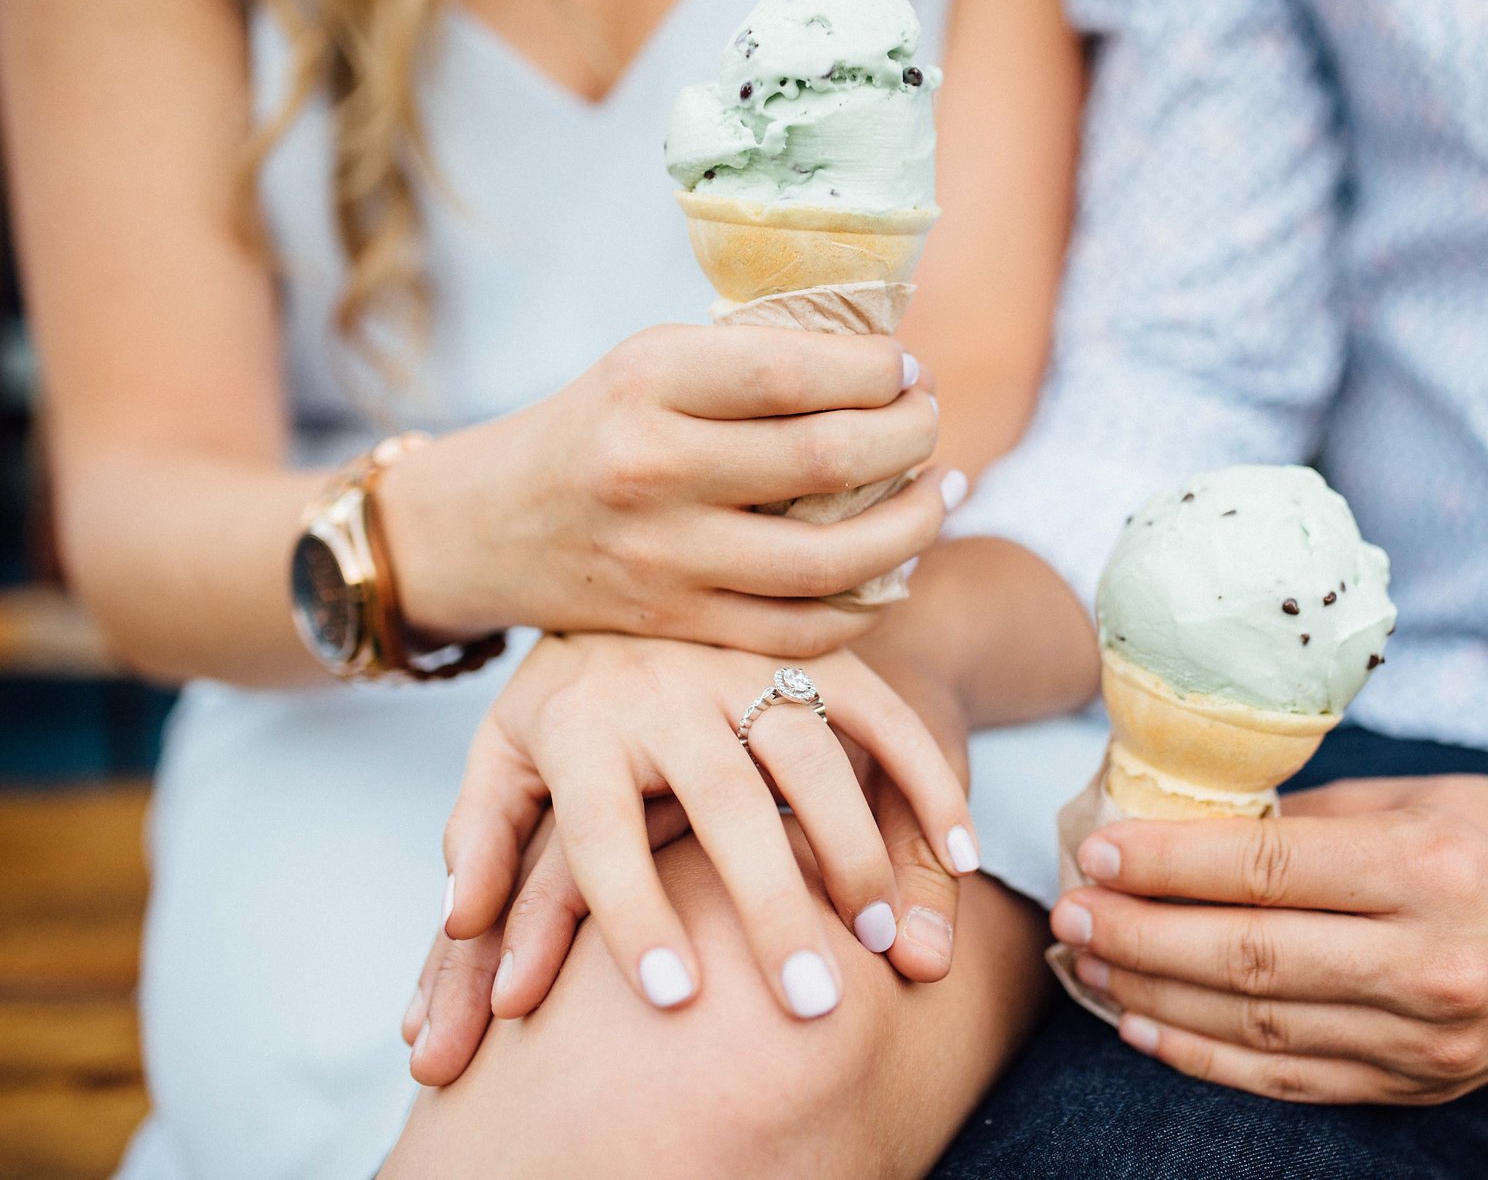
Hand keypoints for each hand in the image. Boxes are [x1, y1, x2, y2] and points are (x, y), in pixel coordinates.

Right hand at [377, 325, 957, 655]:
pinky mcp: (678, 624)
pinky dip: (868, 600)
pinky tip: (895, 566)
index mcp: (648, 380)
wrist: (487, 526)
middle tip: (930, 421)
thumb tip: (892, 365)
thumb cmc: (597, 426)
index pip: (797, 370)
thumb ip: (755, 363)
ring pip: (832, 559)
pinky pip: (804, 629)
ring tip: (942, 491)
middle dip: (911, 436)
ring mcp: (665, 557)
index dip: (879, 372)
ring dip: (913, 524)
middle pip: (829, 460)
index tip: (907, 369)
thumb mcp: (652, 363)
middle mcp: (652, 467)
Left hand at [434, 634, 979, 1027]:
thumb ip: (484, 837)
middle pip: (722, 803)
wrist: (638, 545)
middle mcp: (666, 686)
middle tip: (807, 1003)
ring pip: (813, 754)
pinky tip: (962, 857)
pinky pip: (885, 714)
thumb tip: (464, 922)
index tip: (673, 998)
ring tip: (885, 947)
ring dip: (859, 849)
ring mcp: (749, 660)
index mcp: (577, 723)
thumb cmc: (566, 690)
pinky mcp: (818, 648)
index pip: (598, 834)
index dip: (633, 914)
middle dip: (770, 906)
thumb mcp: (503, 748)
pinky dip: (930, 782)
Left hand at [1050, 773, 1487, 1103]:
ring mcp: (1430, 1037)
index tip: (1100, 852)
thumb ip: (1299, 823)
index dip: (1170, 867)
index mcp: (1426, 868)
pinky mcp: (1426, 1083)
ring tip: (1091, 968)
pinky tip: (1151, 1028)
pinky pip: (1296, 1081)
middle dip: (1144, 937)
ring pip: (1263, 1030)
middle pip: (1251, 960)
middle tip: (1072, 913)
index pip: (1267, 872)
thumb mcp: (1410, 799)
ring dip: (1160, 1001)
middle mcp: (1431, 960)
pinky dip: (1212, 1061)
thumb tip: (1181, 829)